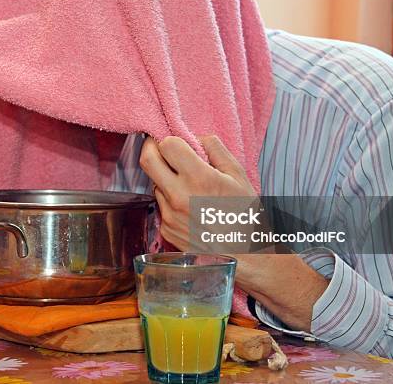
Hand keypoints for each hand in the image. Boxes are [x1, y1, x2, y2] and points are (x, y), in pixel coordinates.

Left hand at [139, 135, 255, 250]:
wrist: (245, 255)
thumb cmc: (245, 215)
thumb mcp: (238, 175)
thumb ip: (215, 149)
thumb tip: (195, 137)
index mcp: (199, 178)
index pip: (167, 145)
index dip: (170, 138)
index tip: (175, 140)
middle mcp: (179, 196)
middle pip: (147, 160)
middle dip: (151, 147)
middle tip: (160, 146)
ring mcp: (169, 215)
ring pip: (154, 183)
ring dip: (164, 177)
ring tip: (187, 183)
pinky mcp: (166, 229)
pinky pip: (160, 205)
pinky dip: (170, 199)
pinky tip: (189, 205)